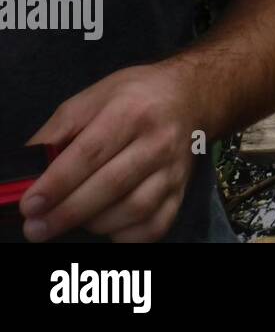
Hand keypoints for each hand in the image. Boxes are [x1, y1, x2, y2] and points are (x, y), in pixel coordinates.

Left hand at [20, 63, 203, 242]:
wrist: (191, 96)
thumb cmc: (133, 96)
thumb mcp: (91, 99)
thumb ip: (56, 133)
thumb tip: (25, 173)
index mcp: (131, 111)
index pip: (91, 152)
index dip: (58, 183)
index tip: (30, 205)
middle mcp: (158, 140)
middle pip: (112, 184)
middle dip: (68, 212)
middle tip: (37, 228)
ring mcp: (174, 168)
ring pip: (135, 209)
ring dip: (95, 223)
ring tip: (73, 220)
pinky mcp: (183, 189)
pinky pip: (156, 226)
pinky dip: (127, 236)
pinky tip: (107, 227)